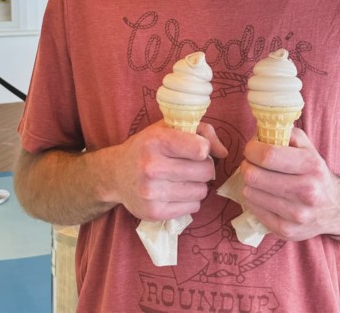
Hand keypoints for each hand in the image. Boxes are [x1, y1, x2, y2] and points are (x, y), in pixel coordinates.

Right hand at [109, 120, 226, 221]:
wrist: (115, 174)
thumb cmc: (147, 146)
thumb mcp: (169, 128)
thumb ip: (201, 131)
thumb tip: (223, 153)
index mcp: (156, 141)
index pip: (200, 149)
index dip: (204, 148)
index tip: (196, 148)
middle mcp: (152, 167)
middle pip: (205, 171)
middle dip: (204, 167)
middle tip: (191, 165)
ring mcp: (152, 192)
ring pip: (201, 191)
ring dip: (198, 185)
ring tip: (183, 179)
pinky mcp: (154, 213)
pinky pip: (193, 207)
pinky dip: (190, 200)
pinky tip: (176, 192)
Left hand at [239, 128, 339, 240]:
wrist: (335, 208)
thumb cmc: (314, 172)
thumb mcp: (307, 146)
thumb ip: (285, 133)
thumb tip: (258, 134)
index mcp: (311, 165)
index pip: (267, 155)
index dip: (251, 149)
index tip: (251, 148)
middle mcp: (307, 191)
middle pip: (255, 176)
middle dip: (247, 166)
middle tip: (251, 164)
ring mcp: (296, 214)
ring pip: (251, 194)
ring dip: (249, 184)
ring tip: (258, 179)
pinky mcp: (286, 231)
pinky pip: (254, 211)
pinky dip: (253, 200)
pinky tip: (262, 195)